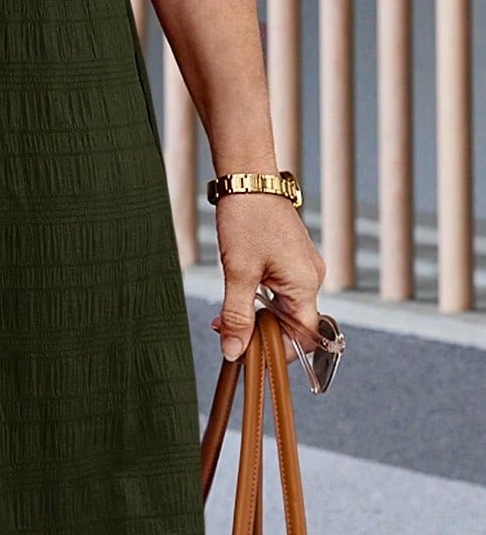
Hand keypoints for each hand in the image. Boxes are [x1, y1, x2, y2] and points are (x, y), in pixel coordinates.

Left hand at [210, 192, 327, 365]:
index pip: (304, 336)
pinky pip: (279, 288)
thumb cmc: (247, 219)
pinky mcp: (291, 257)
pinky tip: (235, 292)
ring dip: (255, 315)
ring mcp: (302, 266)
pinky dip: (258, 297)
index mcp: (306, 284)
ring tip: (224, 315)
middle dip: (260, 332)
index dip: (280, 351)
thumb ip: (238, 316)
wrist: (248, 178)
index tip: (250, 355)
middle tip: (226, 331)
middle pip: (292, 323)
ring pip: (282, 306)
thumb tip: (235, 352)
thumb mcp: (238, 273)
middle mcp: (311, 277)